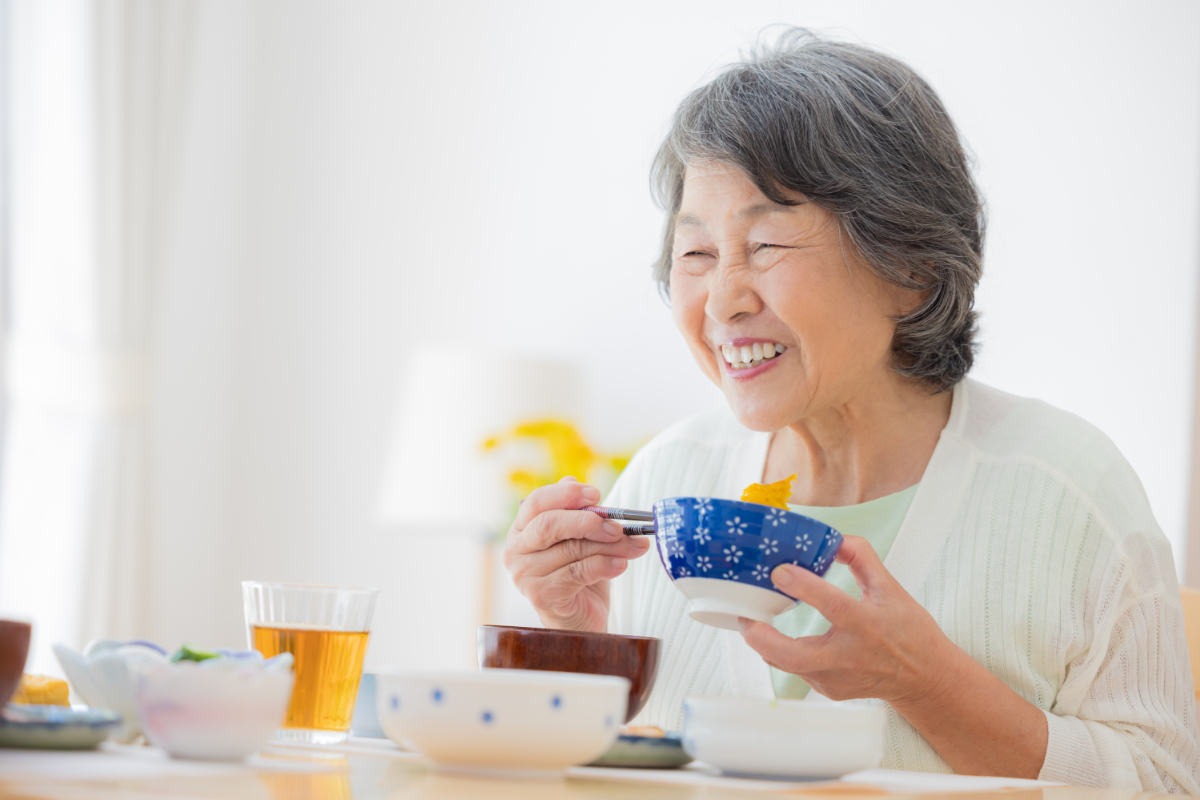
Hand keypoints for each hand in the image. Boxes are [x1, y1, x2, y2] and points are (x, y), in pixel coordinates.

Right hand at [503, 476, 650, 631]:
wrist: (580, 617)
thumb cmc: (579, 573)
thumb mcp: (580, 538)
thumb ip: (576, 512)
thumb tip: (571, 480)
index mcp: (522, 529)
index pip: (535, 502)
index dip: (566, 495)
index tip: (596, 495)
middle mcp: (516, 551)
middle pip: (549, 524)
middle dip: (589, 521)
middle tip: (619, 526)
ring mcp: (525, 575)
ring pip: (571, 549)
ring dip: (609, 546)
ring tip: (634, 546)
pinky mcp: (541, 596)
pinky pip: (577, 573)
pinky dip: (604, 566)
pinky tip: (621, 564)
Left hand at [739, 535, 1048, 777]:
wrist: (923, 677)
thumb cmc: (907, 630)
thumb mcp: (890, 588)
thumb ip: (862, 557)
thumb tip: (834, 538)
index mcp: (867, 625)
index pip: (832, 605)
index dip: (803, 585)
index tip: (779, 571)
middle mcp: (849, 656)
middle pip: (795, 656)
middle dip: (763, 639)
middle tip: (744, 618)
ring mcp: (837, 678)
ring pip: (788, 666)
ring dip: (765, 645)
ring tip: (750, 621)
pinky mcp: (829, 690)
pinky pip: (797, 671)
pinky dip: (783, 653)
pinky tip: (777, 637)